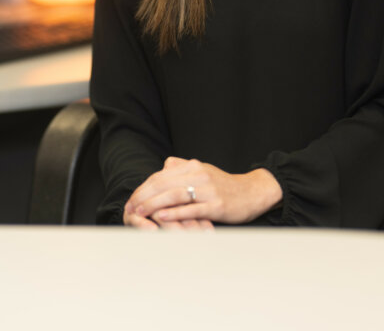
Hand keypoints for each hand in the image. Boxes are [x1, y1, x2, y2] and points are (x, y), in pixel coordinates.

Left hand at [123, 157, 281, 227]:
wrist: (252, 192)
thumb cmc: (223, 185)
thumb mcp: (202, 171)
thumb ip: (183, 168)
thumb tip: (164, 166)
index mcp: (192, 166)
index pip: (161, 176)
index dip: (144, 188)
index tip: (132, 199)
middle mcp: (198, 175)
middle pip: (164, 184)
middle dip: (144, 196)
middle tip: (131, 207)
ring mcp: (208, 190)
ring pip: (175, 195)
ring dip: (154, 204)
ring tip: (140, 212)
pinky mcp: (216, 205)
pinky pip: (192, 209)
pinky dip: (175, 213)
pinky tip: (161, 218)